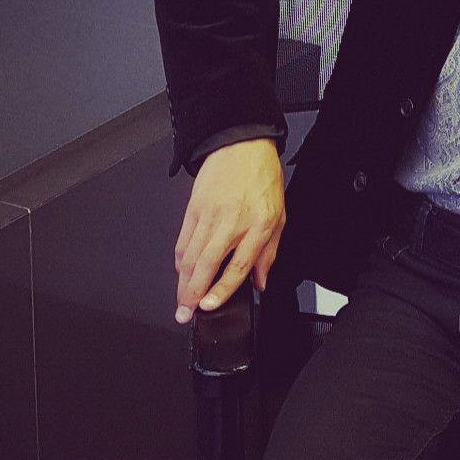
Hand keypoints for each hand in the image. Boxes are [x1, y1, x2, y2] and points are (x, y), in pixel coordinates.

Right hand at [173, 137, 285, 323]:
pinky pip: (182, 240)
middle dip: (192, 294)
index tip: (210, 306)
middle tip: (185, 314)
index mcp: (258, 226)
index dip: (221, 290)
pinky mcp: (193, 208)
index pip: (237, 267)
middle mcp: (231, 222)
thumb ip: (269, 253)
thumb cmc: (262, 179)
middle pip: (206, 265)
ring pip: (189, 256)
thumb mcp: (279, 216)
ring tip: (181, 302)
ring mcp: (209, 215)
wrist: (241, 146)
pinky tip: (180, 273)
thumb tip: (260, 282)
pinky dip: (179, 260)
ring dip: (182, 282)